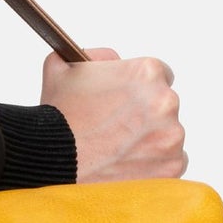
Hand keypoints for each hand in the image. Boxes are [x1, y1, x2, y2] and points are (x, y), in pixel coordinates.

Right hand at [41, 48, 187, 182]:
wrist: (50, 161)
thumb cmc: (55, 116)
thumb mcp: (61, 65)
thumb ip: (93, 55)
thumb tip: (112, 60)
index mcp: (147, 72)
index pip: (160, 76)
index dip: (139, 90)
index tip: (126, 104)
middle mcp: (166, 102)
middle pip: (164, 107)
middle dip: (144, 117)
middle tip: (115, 131)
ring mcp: (172, 136)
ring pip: (168, 136)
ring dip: (149, 142)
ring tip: (116, 152)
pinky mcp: (171, 167)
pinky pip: (171, 164)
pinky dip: (153, 167)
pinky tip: (127, 167)